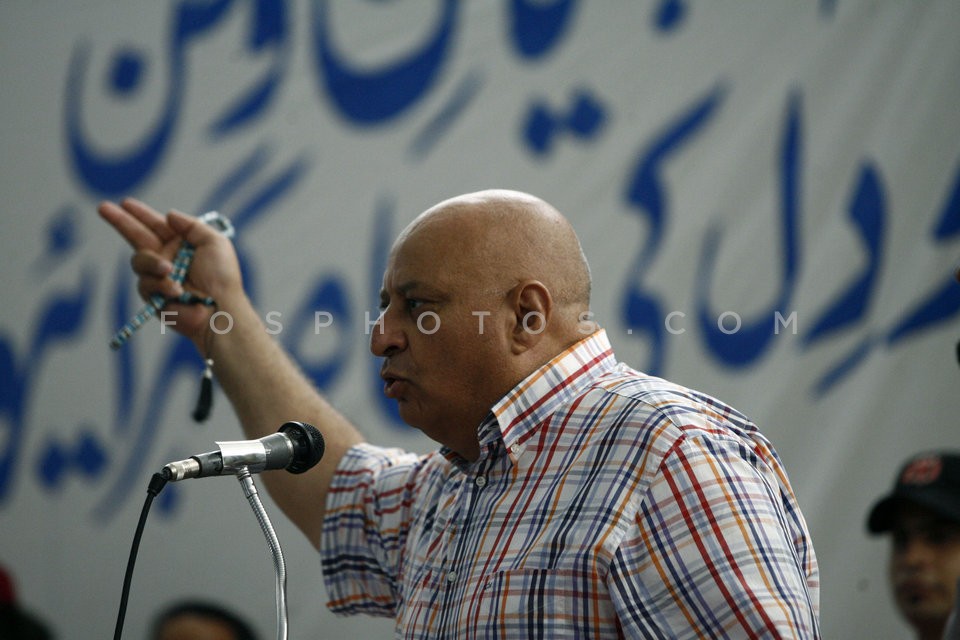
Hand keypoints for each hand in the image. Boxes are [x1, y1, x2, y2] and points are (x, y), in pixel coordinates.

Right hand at [98, 198, 242, 343]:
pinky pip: (145, 283)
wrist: (219, 308)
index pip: (157, 226)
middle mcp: (167, 258)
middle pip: (137, 236)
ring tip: (169, 270)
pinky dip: (160, 284)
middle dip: (120, 221)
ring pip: (139, 260)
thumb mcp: (214, 242)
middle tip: (103, 207)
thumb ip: (192, 225)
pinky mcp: (152, 295)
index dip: (141, 214)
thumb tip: (168, 214)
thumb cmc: (222, 277)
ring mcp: (158, 277)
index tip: (125, 203)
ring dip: (153, 263)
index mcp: (182, 244)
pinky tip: (176, 291)